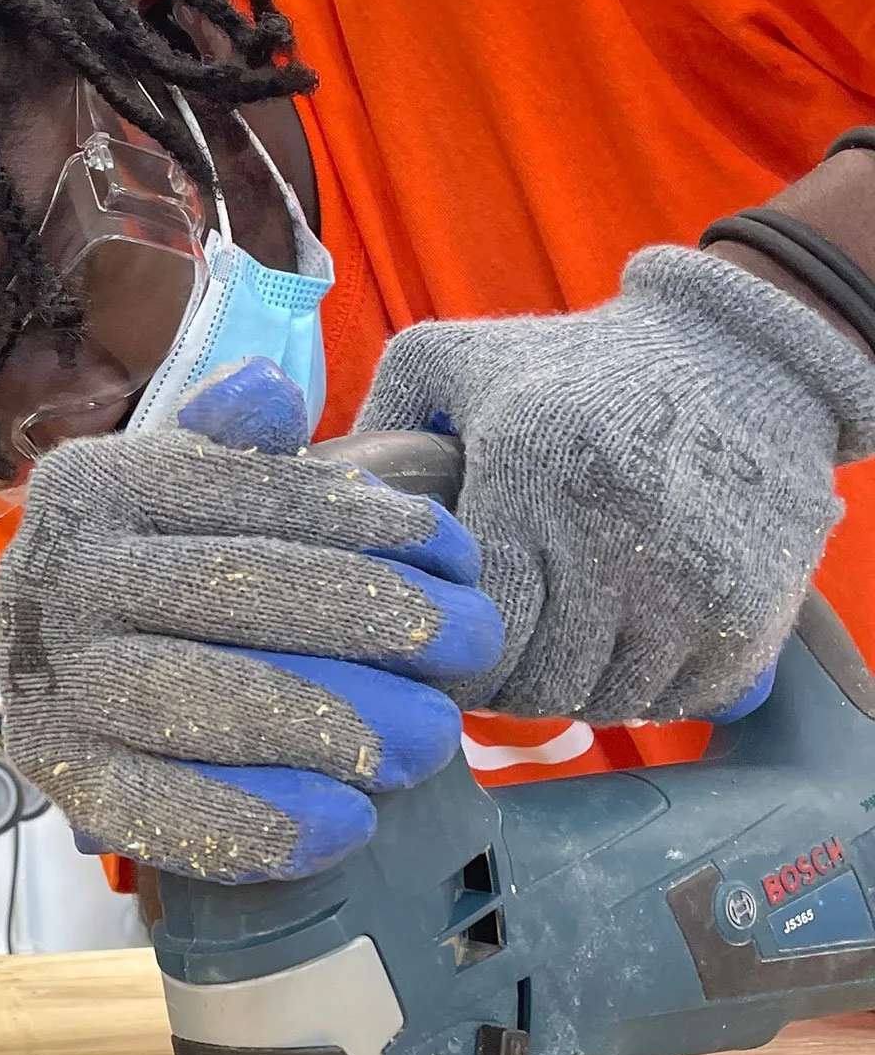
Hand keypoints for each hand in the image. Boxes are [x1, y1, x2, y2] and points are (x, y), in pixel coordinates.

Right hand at [0, 359, 502, 880]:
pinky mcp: (62, 785)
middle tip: (471, 643)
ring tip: (430, 739)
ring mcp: (50, 686)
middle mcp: (60, 578)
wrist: (57, 661)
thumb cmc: (159, 566)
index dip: (361, 522)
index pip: (241, 494)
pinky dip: (257, 824)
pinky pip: (158, 811)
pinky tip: (346, 825)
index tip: (456, 554)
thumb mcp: (185, 483)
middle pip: (224, 592)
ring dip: (328, 723)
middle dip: (365, 618)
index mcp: (98, 487)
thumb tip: (266, 392)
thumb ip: (236, 444)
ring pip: (195, 700)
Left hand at [357, 247, 874, 721]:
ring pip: (603, 701)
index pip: (470, 629)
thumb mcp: (455, 358)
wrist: (744, 351)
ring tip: (560, 636)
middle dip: (502, 680)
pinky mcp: (750, 615)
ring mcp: (691, 585)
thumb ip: (373, 420)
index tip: (439, 634)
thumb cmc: (577, 363)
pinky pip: (678, 702)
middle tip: (495, 646)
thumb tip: (304, 497)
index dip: (445, 648)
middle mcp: (616, 537)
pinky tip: (626, 639)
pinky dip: (647, 688)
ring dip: (572, 686)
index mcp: (533, 473)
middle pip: (533, 684)